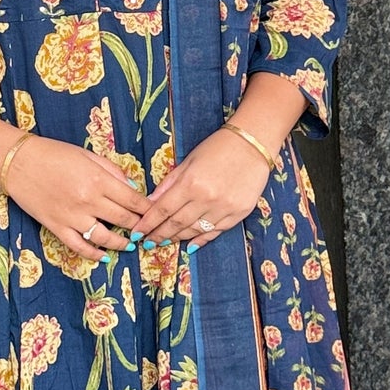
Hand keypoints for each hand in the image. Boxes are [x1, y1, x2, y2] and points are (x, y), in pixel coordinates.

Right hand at [5, 137, 148, 260]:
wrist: (17, 162)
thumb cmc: (53, 153)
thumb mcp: (87, 155)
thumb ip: (112, 172)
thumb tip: (132, 190)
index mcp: (98, 180)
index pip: (133, 200)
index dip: (148, 210)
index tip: (156, 214)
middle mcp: (88, 201)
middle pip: (123, 220)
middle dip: (139, 227)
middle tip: (148, 232)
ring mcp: (72, 217)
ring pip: (105, 238)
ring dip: (121, 244)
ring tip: (130, 245)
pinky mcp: (56, 227)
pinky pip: (79, 246)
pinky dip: (94, 254)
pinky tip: (104, 256)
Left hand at [136, 127, 272, 246]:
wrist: (252, 144)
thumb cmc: (217, 148)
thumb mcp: (188, 161)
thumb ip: (169, 183)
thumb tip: (150, 203)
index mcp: (191, 183)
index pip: (163, 209)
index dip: (148, 223)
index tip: (137, 233)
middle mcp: (207, 198)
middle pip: (177, 223)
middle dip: (159, 235)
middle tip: (147, 242)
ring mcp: (224, 208)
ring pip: (195, 230)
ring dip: (177, 238)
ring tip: (164, 242)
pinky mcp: (239, 213)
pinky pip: (215, 231)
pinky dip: (201, 240)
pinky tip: (190, 245)